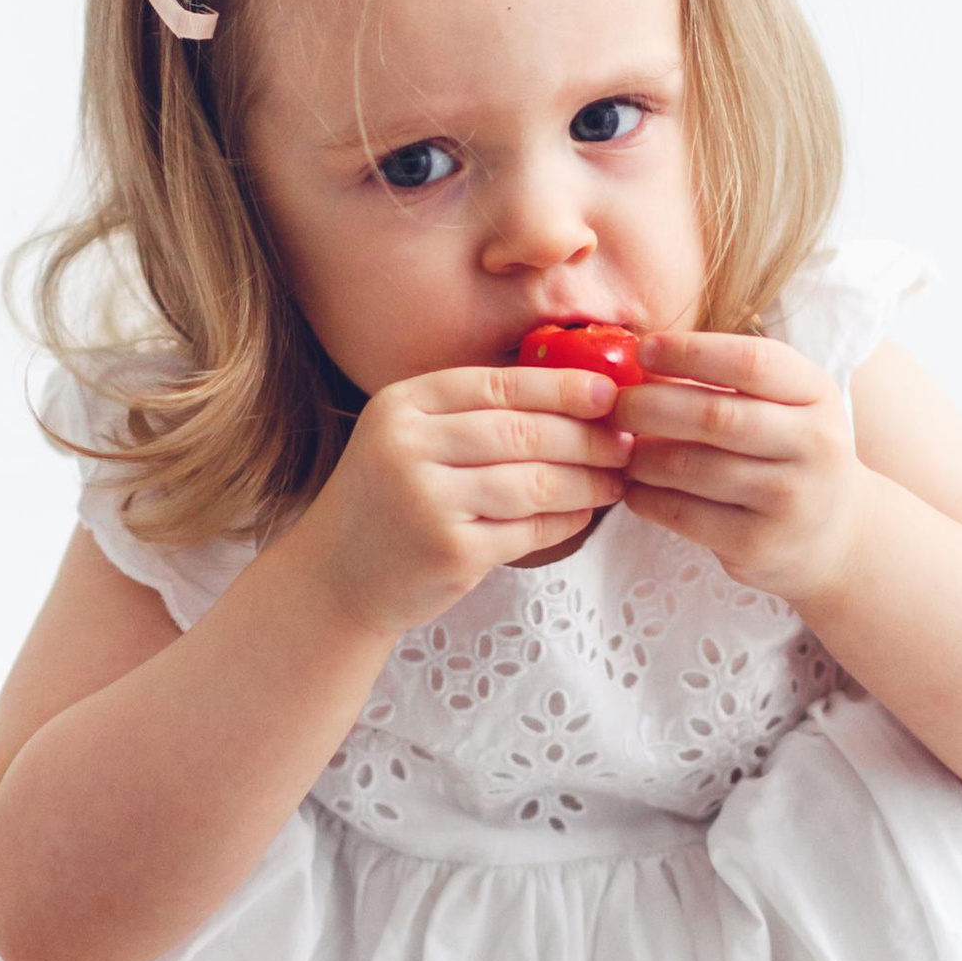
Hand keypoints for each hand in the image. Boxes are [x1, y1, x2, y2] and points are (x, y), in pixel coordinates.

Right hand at [291, 364, 635, 640]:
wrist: (335, 576)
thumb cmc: (388, 502)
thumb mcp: (409, 439)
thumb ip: (472, 414)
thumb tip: (573, 389)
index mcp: (403, 405)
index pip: (498, 384)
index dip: (561, 385)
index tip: (609, 391)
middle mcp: (409, 446)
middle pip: (524, 431)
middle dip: (587, 436)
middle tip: (625, 441)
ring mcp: (428, 500)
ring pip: (535, 481)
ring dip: (587, 480)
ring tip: (615, 479)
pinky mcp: (449, 550)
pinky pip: (529, 528)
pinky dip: (566, 520)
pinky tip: (584, 513)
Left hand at [619, 331, 867, 604]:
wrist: (836, 535)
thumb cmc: (790, 451)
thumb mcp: (786, 403)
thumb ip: (730, 379)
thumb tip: (642, 362)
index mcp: (817, 394)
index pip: (750, 362)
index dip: (689, 352)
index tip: (643, 351)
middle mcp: (813, 445)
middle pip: (714, 416)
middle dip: (650, 406)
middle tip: (615, 405)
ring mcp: (788, 499)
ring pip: (692, 467)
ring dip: (641, 455)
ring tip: (622, 448)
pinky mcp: (758, 544)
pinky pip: (683, 513)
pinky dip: (646, 496)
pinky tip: (634, 486)